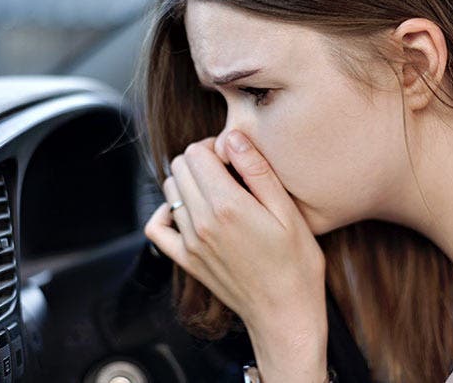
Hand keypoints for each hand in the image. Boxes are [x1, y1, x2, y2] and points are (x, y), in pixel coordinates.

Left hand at [144, 130, 328, 380]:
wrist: (285, 314)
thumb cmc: (296, 264)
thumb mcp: (288, 212)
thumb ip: (257, 171)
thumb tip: (232, 138)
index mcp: (227, 205)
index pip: (196, 153)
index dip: (214, 146)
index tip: (233, 157)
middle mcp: (201, 221)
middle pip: (179, 166)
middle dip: (200, 160)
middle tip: (227, 172)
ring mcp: (189, 242)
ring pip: (169, 190)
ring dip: (188, 182)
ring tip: (216, 191)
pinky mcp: (186, 260)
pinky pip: (156, 227)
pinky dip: (167, 212)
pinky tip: (189, 211)